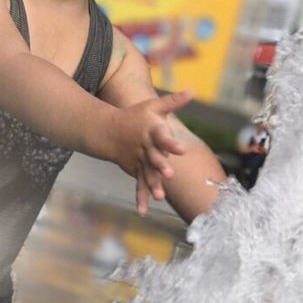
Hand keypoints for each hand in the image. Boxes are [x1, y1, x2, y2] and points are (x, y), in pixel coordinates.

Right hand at [110, 90, 193, 214]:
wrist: (109, 130)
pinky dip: (141, 198)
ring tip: (160, 196)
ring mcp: (139, 161)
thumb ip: (173, 101)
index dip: (172, 143)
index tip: (182, 149)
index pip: (163, 137)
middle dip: (161, 167)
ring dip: (152, 185)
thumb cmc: (136, 116)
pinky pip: (138, 186)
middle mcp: (145, 148)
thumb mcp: (153, 106)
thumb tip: (193, 90)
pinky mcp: (135, 171)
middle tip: (169, 174)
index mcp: (151, 131)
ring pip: (146, 174)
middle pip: (154, 158)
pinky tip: (144, 212)